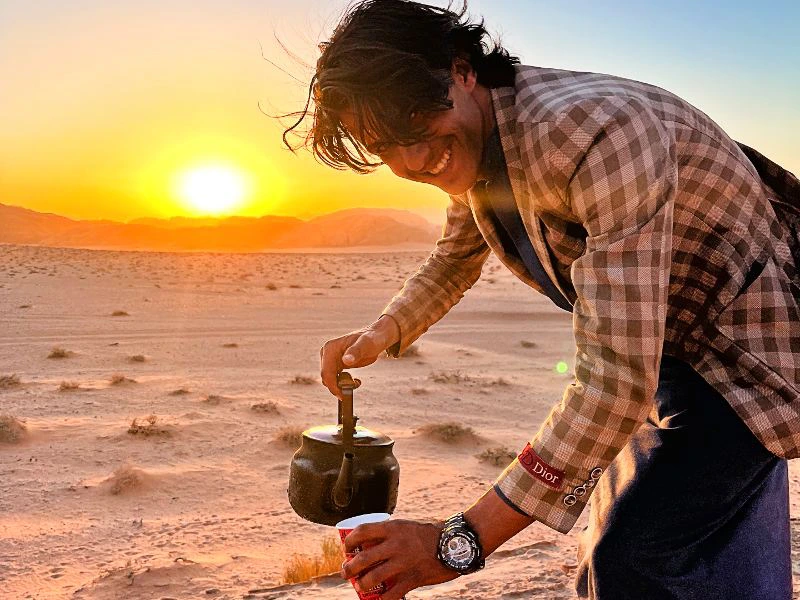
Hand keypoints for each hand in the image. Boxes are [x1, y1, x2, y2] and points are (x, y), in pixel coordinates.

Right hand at [319, 315, 399, 399]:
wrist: (376, 338)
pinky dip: (343, 383)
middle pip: (326, 378)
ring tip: (356, 381)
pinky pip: (335, 378)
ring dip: (341, 385)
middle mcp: (327, 353)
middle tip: (356, 384)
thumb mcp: (366, 344)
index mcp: (330, 348)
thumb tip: (346, 360)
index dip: (333, 386)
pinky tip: (355, 380)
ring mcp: (330, 359)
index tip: (343, 395)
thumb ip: (356, 351)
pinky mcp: (335, 364)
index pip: (326, 372)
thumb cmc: (372, 339)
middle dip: (338, 386)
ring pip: (330, 380)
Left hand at [340, 519, 458, 599]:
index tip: (347, 549)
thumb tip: (368, 546)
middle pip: (362, 558)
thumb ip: (389, 535)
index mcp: (392, 528)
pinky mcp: (412, 579)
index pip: (361, 532)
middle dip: (349, 568)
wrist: (454, 544)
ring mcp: (403, 563)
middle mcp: (395, 545)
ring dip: (361, 584)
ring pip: (372, 578)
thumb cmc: (428, 535)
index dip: (349, 541)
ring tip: (359, 585)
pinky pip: (391, 594)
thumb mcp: (406, 527)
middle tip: (346, 572)